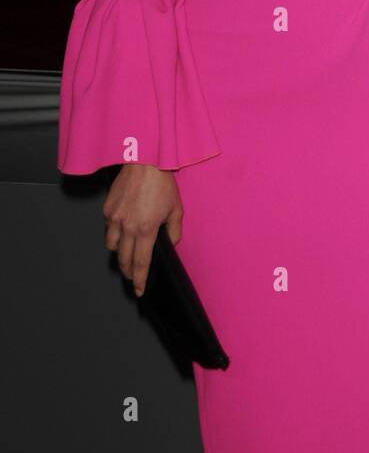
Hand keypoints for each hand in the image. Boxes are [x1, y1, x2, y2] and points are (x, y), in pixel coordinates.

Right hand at [103, 162, 183, 296]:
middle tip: (133, 276)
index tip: (139, 290)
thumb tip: (171, 244)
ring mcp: (114, 218)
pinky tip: (122, 229)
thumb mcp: (176, 209)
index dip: (140, 280)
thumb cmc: (162, 184)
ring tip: (126, 253)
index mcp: (145, 230)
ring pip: (111, 246)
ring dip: (119, 253)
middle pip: (123, 260)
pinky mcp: (107, 209)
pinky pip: (108, 228)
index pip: (141, 263)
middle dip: (128, 272)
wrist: (144, 162)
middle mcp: (127, 227)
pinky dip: (114, 233)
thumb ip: (175, 231)